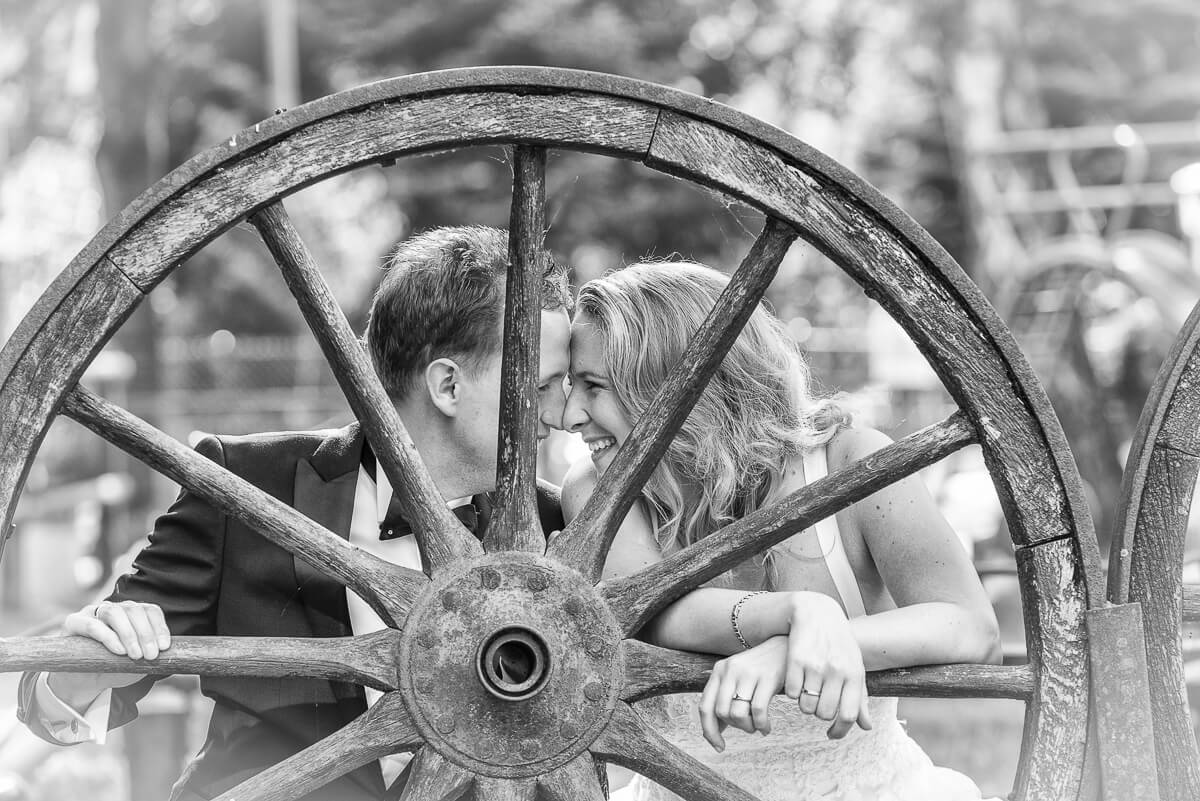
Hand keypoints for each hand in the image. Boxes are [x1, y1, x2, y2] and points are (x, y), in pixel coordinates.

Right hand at [64, 601, 171, 660]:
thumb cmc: (111, 669)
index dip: (159, 626)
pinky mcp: (73, 622)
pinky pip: (93, 625)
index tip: (164, 647)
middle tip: (151, 655)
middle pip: (134, 609)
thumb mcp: (134, 663)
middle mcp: (113, 608)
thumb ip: (148, 656)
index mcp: (131, 614)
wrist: (81, 682)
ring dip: (129, 634)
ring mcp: (93, 613)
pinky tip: (119, 650)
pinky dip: (109, 637)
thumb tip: (166, 654)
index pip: (150, 610)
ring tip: (136, 655)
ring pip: (115, 612)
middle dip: (146, 633)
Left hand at [698, 636, 787, 750]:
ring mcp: (748, 673)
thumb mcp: (738, 678)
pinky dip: (762, 725)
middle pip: (722, 713)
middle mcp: (730, 670)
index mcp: (719, 671)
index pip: (705, 706)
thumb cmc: (760, 668)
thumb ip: (725, 699)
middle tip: (748, 728)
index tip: (719, 746)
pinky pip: (758, 711)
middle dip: (735, 727)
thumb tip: (714, 731)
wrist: (785, 647)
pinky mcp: (768, 677)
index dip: (709, 731)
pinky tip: (766, 727)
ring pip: (738, 714)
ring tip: (757, 727)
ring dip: (749, 728)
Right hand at [782, 592, 871, 738]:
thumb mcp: (854, 667)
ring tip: (806, 692)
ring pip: (805, 706)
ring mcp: (815, 665)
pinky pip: (790, 692)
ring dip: (804, 704)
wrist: (817, 612)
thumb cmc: (838, 644)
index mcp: (854, 674)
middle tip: (817, 703)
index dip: (839, 730)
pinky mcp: (795, 660)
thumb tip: (866, 727)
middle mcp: (836, 671)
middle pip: (824, 713)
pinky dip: (791, 692)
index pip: (848, 715)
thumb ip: (860, 698)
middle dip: (819, 714)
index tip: (831, 734)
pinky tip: (796, 681)